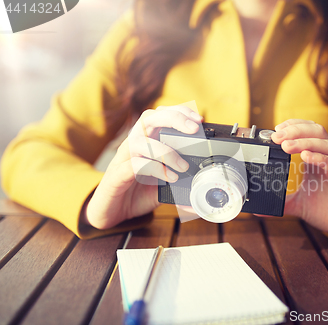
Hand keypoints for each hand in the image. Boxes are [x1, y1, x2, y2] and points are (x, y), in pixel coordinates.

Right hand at [83, 105, 202, 228]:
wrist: (110, 212)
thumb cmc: (135, 194)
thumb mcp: (164, 188)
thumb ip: (181, 187)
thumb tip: (202, 197)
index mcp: (146, 141)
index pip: (160, 115)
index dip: (179, 112)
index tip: (199, 120)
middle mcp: (133, 144)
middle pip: (149, 117)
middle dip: (174, 118)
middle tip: (194, 129)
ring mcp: (123, 159)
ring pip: (140, 140)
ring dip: (165, 150)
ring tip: (183, 166)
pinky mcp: (116, 176)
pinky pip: (134, 165)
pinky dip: (154, 168)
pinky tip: (169, 177)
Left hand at [271, 119, 327, 244]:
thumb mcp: (299, 205)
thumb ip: (282, 203)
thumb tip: (260, 209)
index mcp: (319, 161)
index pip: (309, 132)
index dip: (294, 126)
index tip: (276, 130)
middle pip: (318, 132)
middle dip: (297, 130)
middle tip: (277, 136)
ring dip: (306, 141)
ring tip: (286, 145)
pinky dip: (321, 158)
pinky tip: (306, 156)